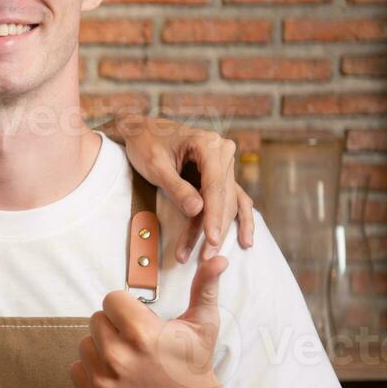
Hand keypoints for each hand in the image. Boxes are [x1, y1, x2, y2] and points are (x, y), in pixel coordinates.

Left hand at [70, 256, 231, 387]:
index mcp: (141, 333)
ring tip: (129, 359)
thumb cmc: (195, 365)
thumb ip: (204, 287)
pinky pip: (76, 368)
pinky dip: (92, 370)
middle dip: (115, 327)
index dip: (127, 308)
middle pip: (96, 319)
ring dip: (102, 347)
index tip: (142, 321)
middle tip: (137, 342)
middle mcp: (119, 357)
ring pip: (85, 343)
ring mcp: (105, 382)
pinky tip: (117, 375)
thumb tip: (218, 258)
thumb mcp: (203, 325)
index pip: (111, 299)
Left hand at [107, 115, 254, 261]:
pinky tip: (244, 239)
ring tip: (212, 255)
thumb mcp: (155, 165)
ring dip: (221, 229)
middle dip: (215, 228)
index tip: (211, 239)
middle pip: (224, 197)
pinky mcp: (220, 173)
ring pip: (228, 201)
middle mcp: (222, 152)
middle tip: (207, 256)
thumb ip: (176, 187)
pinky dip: (237, 219)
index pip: (214, 186)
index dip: (213, 215)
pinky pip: (233, 197)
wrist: (141, 131)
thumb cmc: (145, 144)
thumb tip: (197, 211)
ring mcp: (224, 163)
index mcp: (208, 144)